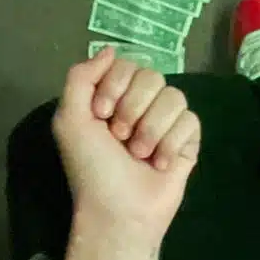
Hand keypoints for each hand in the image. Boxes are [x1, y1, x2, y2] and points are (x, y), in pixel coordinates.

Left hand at [52, 48, 200, 248]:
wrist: (119, 209)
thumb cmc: (91, 169)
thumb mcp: (69, 119)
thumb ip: (81, 77)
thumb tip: (111, 50)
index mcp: (113, 97)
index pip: (127, 65)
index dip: (115, 87)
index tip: (101, 115)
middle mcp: (141, 106)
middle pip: (153, 76)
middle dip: (133, 109)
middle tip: (120, 138)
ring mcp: (167, 123)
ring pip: (174, 98)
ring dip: (152, 130)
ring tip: (140, 155)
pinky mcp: (188, 142)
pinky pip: (191, 121)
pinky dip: (172, 144)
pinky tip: (160, 164)